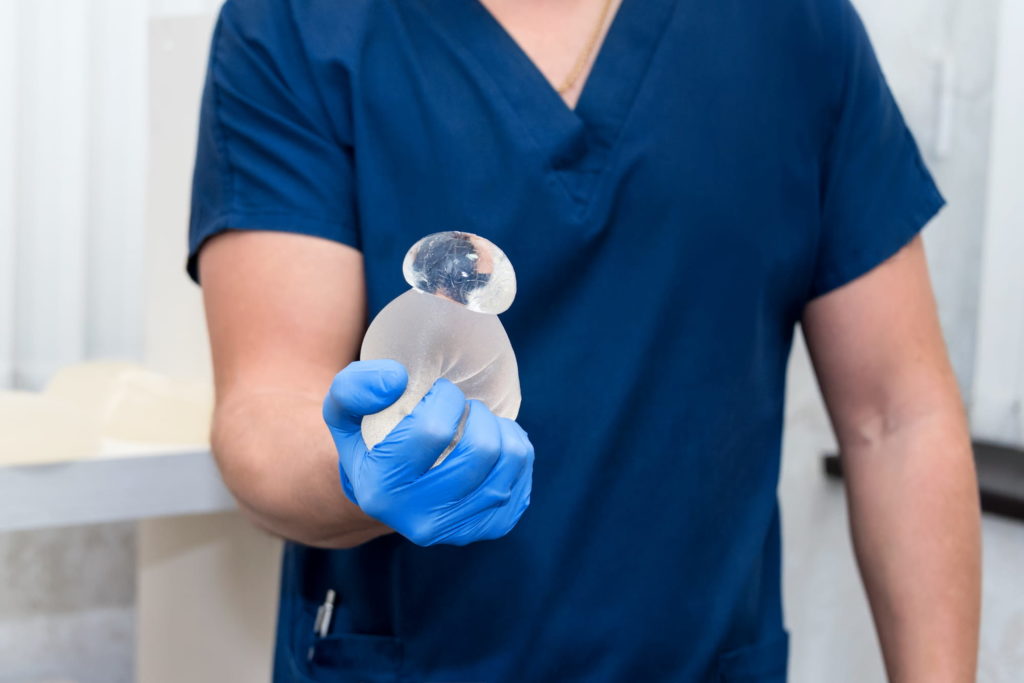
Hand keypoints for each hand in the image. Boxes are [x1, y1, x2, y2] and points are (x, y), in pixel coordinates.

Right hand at [322, 359, 533, 545]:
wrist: (385, 492)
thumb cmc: (367, 441)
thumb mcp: (341, 411)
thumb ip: (354, 387)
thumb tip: (397, 380)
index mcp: (381, 490)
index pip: (433, 431)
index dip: (446, 398)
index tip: (442, 391)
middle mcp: (420, 520)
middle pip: (481, 450)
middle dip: (479, 413)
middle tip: (465, 407)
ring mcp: (458, 530)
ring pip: (509, 463)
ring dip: (502, 428)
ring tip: (481, 421)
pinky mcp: (489, 529)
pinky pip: (523, 482)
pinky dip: (516, 451)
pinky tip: (496, 442)